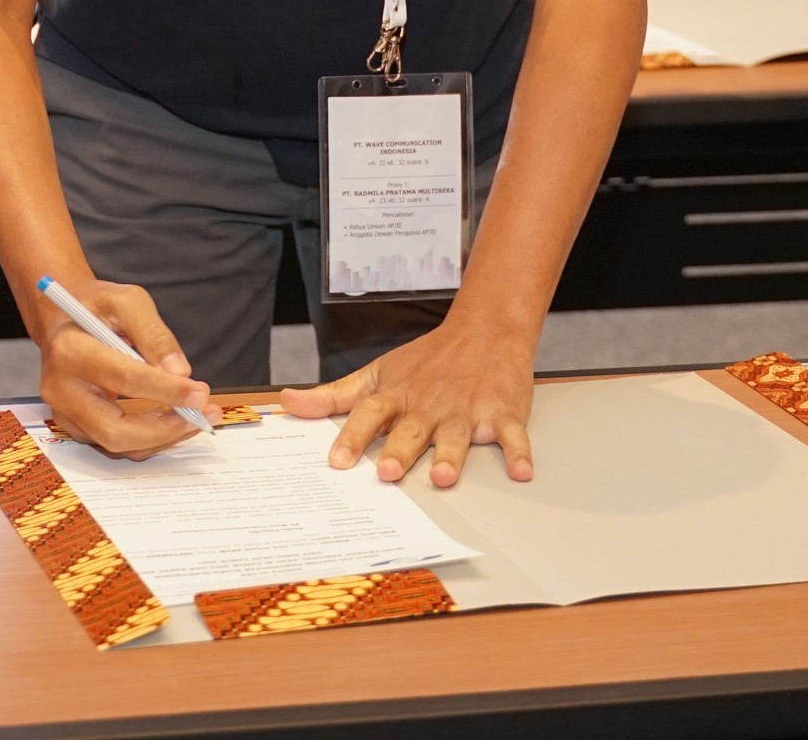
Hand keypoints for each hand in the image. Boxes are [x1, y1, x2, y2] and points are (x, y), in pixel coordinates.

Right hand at [35, 278, 211, 458]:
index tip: (199, 392)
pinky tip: (174, 422)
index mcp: (70, 350)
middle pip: (115, 429)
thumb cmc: (95, 306)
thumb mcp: (127, 301)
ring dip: (162, 438)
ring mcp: (64, 412)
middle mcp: (60, 389)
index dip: (166, 389)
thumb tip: (180, 373)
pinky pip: (115, 444)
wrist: (62, 318)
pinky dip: (149, 439)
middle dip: (164, 429)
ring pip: (117, 445)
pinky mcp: (74, 426)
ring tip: (197, 419)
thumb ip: (155, 335)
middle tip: (200, 414)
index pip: (123, 378)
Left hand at [279, 316, 536, 488]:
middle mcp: (429, 405)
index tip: (338, 461)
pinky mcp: (501, 413)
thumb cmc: (426, 361)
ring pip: (457, 435)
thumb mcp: (376, 373)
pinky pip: (511, 435)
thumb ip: (333, 395)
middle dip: (400, 450)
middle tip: (388, 472)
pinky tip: (520, 471)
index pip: (369, 415)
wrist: (484, 330)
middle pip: (411, 429)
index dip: (352, 437)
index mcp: (397, 396)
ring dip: (450, 455)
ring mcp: (466, 409)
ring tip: (442, 477)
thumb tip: (287, 403)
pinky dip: (518, 452)